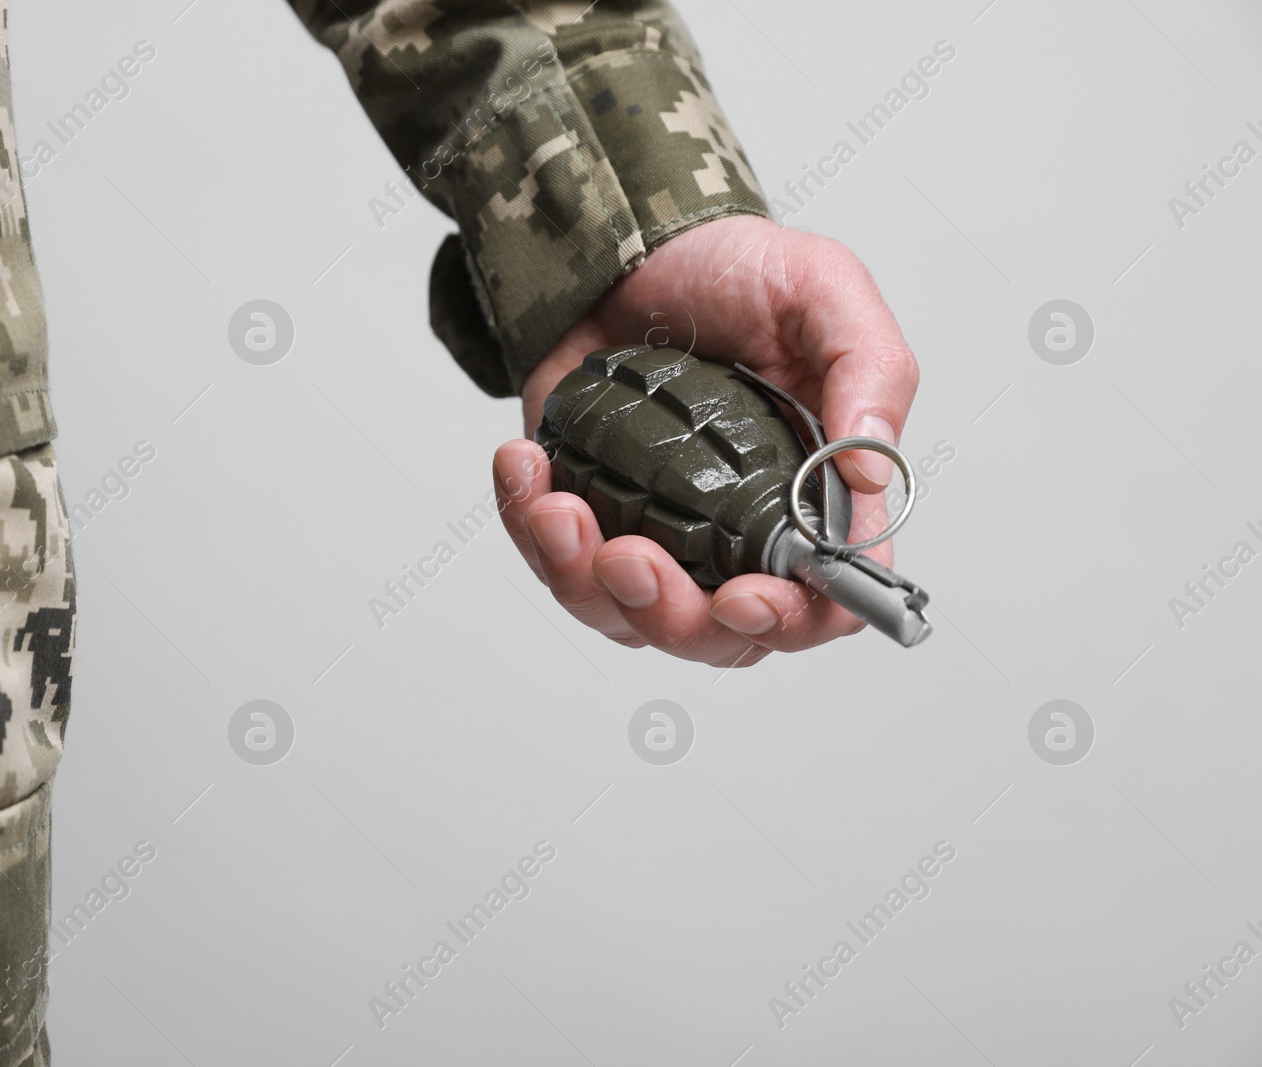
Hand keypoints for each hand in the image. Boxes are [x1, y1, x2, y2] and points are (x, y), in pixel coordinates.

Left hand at [494, 214, 919, 667]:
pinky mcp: (586, 515)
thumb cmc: (732, 269)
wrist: (625, 242)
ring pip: (624, 617)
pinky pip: (553, 564)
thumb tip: (870, 477)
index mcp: (811, 498)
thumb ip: (871, 373)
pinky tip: (522, 467)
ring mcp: (658, 533)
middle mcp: (736, 535)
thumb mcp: (823, 291)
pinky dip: (529, 528)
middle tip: (627, 556)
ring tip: (555, 504)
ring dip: (580, 578)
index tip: (743, 597)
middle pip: (716, 637)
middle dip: (667, 615)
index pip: (822, 603)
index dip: (790, 621)